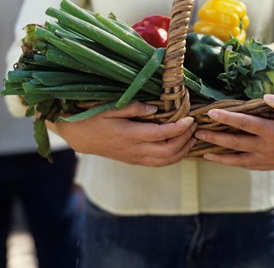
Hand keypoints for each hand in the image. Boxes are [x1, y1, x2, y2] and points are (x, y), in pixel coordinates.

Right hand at [54, 101, 196, 166]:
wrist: (79, 136)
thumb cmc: (93, 118)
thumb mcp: (110, 108)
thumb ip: (133, 108)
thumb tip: (155, 109)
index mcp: (130, 135)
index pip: (162, 134)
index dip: (180, 128)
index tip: (190, 118)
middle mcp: (135, 150)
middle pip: (168, 151)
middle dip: (185, 140)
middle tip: (194, 127)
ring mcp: (134, 158)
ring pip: (165, 161)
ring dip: (182, 151)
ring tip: (191, 138)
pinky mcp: (133, 161)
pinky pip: (158, 164)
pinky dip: (172, 157)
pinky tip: (178, 147)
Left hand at [194, 94, 273, 170]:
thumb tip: (265, 97)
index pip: (245, 124)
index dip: (227, 118)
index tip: (210, 113)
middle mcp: (268, 149)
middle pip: (235, 143)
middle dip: (215, 137)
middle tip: (196, 132)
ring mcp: (268, 160)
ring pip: (237, 160)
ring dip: (218, 155)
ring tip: (201, 150)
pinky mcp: (269, 166)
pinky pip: (245, 165)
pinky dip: (231, 163)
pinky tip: (218, 158)